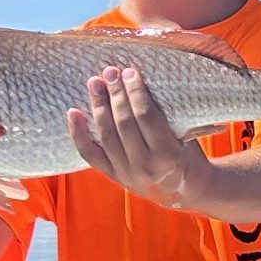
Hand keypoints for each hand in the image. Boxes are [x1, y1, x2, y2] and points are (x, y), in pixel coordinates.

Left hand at [66, 65, 202, 206]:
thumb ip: (166, 116)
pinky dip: (78, 133)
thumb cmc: (187, 154)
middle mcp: (145, 166)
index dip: (136, 93)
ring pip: (106, 135)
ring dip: (99, 105)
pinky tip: (73, 112)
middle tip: (110, 72)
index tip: (130, 72)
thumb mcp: (185, 136)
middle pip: (124, 123)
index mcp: (168, 155)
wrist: (184, 189)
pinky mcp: (112, 175)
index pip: (146, 117)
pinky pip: (90, 154)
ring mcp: (126, 172)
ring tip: (95, 83)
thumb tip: (139, 81)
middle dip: (116, 94)